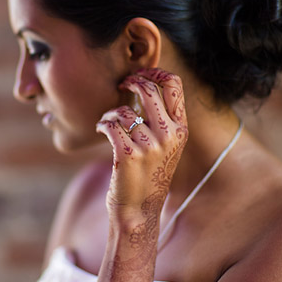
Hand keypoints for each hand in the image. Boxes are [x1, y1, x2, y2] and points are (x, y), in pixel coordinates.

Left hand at [95, 68, 188, 222]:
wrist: (140, 210)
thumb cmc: (148, 175)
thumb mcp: (166, 146)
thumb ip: (161, 119)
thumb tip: (144, 86)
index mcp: (181, 129)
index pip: (174, 85)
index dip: (154, 72)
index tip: (140, 73)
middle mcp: (169, 135)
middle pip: (148, 89)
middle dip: (130, 80)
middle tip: (120, 84)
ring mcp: (149, 145)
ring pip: (122, 110)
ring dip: (110, 113)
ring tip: (108, 122)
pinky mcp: (128, 154)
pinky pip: (110, 124)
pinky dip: (101, 124)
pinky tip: (101, 129)